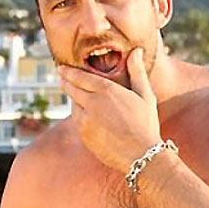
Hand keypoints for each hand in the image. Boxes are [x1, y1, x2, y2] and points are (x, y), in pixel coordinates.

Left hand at [59, 47, 160, 171]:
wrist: (141, 156)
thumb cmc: (146, 124)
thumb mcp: (145, 95)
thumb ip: (137, 72)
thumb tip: (136, 51)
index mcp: (107, 90)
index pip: (80, 76)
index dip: (69, 72)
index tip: (62, 68)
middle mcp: (92, 103)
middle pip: (71, 89)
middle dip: (66, 82)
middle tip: (62, 77)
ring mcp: (85, 120)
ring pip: (73, 105)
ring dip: (74, 100)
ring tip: (77, 97)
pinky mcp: (84, 135)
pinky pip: (78, 121)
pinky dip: (80, 116)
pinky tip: (87, 117)